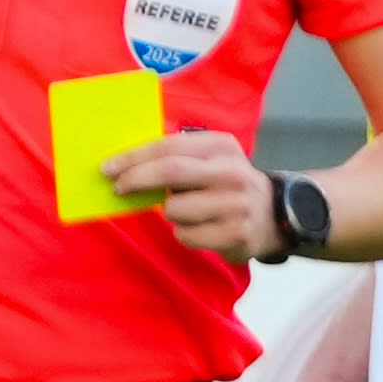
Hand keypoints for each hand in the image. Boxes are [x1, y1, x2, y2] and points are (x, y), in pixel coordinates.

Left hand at [105, 129, 273, 260]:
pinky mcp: (236, 233)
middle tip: (117, 188)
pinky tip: (200, 228)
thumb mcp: (210, 160)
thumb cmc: (226, 185)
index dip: (134, 158)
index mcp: (221, 146)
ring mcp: (236, 204)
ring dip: (168, 213)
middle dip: (136, 179)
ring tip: (185, 211)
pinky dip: (183, 233)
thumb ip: (176, 157)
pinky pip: (186, 235)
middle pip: (171, 172)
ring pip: (175, 210)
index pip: (169, 147)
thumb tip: (124, 163)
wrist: (274, 215)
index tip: (108, 168)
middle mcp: (232, 172)